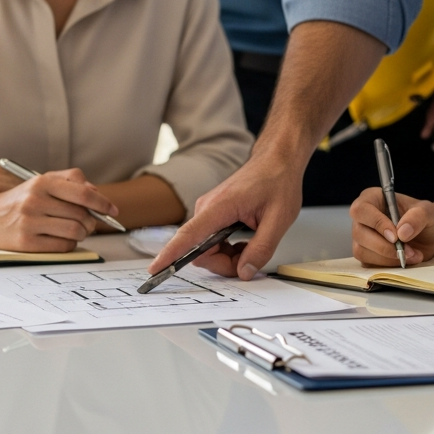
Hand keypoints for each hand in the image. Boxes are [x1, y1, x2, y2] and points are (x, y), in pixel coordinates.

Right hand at [0, 169, 118, 252]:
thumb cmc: (20, 200)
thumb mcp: (42, 182)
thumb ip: (70, 181)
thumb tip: (96, 193)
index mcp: (42, 183)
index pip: (83, 194)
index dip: (103, 203)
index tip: (113, 211)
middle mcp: (35, 201)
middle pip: (82, 216)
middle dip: (91, 222)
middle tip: (88, 223)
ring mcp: (30, 222)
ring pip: (75, 232)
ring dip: (82, 234)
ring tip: (75, 231)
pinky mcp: (26, 243)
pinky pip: (63, 246)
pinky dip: (69, 244)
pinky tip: (61, 239)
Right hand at [147, 152, 301, 279]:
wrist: (277, 160)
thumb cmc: (277, 182)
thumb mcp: (278, 220)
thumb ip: (261, 249)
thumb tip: (244, 272)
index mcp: (219, 207)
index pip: (188, 235)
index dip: (170, 255)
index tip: (155, 269)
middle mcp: (207, 209)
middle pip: (200, 252)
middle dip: (224, 264)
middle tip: (249, 262)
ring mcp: (209, 212)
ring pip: (207, 250)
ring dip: (228, 257)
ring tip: (252, 246)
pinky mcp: (213, 215)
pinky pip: (212, 242)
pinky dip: (228, 249)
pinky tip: (245, 241)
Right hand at [349, 187, 433, 265]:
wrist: (430, 236)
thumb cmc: (426, 217)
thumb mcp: (428, 212)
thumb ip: (417, 217)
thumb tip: (402, 232)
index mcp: (372, 198)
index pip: (361, 210)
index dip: (376, 223)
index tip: (395, 236)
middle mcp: (363, 217)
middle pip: (359, 233)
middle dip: (384, 246)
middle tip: (407, 250)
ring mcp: (362, 237)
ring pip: (361, 251)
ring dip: (388, 257)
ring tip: (412, 254)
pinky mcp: (366, 254)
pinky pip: (369, 263)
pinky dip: (389, 265)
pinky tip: (406, 259)